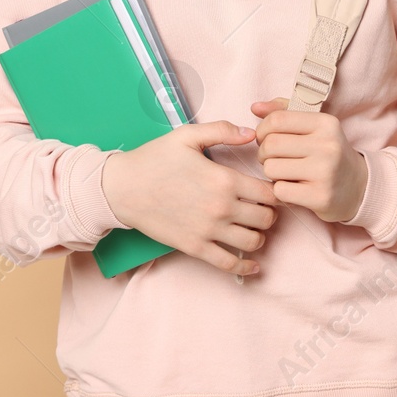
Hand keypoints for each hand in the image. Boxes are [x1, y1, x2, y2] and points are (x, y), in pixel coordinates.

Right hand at [100, 120, 278, 276]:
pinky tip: (252, 263)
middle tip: (262, 207)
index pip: (269, 192)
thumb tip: (252, 133)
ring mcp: (209, 230)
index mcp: (224, 179)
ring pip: (254, 241)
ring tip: (251, 227)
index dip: (274, 190)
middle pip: (267, 218)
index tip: (268, 189)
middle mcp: (222, 207)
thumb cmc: (154, 159)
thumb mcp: (186, 136)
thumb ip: (222, 130)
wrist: (122, 188)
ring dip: (259, 235)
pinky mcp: (195, 247)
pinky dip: (246, 266)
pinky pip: (229, 263)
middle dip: (269, 213)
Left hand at [250, 96, 369, 223]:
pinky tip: (294, 188)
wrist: (359, 187)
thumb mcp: (313, 126)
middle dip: (264, 153)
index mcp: (325, 123)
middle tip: (272, 158)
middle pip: (271, 145)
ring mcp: (326, 172)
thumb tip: (255, 107)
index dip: (262, 130)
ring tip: (285, 172)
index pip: (277, 120)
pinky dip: (280, 190)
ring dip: (271, 172)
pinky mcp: (321, 197)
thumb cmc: (327, 153)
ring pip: (271, 168)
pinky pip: (280, 190)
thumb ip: (283, 112)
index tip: (266, 138)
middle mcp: (328, 146)